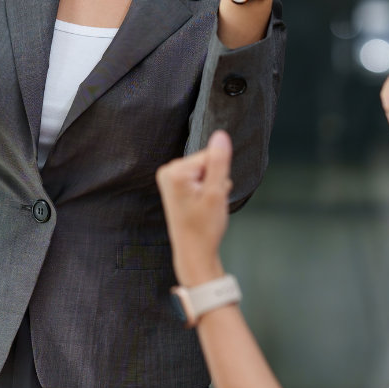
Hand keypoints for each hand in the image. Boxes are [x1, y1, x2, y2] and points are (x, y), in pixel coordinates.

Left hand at [156, 130, 232, 285]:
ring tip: (204, 207)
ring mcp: (169, 178)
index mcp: (175, 171)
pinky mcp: (174, 185)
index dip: (218, 176)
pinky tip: (201, 206)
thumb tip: (221, 134)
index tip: (210, 196)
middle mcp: (167, 171)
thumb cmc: (204, 228)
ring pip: (205, 171)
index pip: (210, 156)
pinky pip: (199, 178)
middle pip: (206, 162)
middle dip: (214, 181)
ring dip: (211, 187)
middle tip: (208, 203)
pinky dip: (206, 190)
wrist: (194, 252)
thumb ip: (219, 161)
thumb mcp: (215, 193)